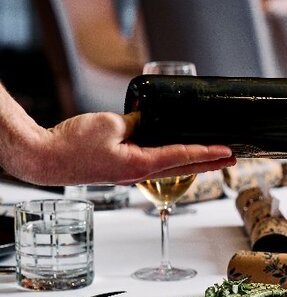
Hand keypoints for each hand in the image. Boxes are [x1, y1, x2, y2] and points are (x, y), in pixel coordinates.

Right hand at [16, 111, 234, 185]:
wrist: (44, 158)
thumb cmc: (71, 144)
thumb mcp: (110, 124)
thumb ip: (136, 122)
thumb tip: (148, 120)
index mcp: (140, 164)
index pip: (182, 157)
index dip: (207, 153)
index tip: (227, 151)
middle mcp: (139, 174)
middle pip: (183, 169)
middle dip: (210, 163)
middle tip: (232, 158)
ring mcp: (131, 175)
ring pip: (171, 170)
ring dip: (194, 164)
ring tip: (214, 159)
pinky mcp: (121, 171)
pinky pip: (154, 167)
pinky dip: (173, 162)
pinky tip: (178, 157)